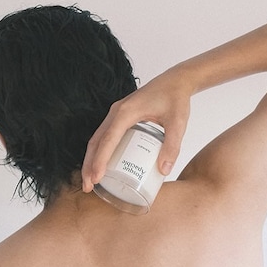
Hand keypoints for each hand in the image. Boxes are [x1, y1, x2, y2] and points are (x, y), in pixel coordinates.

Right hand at [81, 67, 192, 191]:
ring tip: (90, 180)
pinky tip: (101, 166)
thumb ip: (172, 146)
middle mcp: (116, 112)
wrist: (175, 80)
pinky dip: (99, 152)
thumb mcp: (178, 123)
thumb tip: (164, 171)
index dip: (100, 161)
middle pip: (96, 142)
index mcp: (126, 113)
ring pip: (97, 139)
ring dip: (91, 160)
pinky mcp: (119, 117)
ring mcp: (115, 114)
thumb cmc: (176, 99)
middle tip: (88, 186)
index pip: (108, 140)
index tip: (96, 178)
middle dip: (89, 165)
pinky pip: (104, 136)